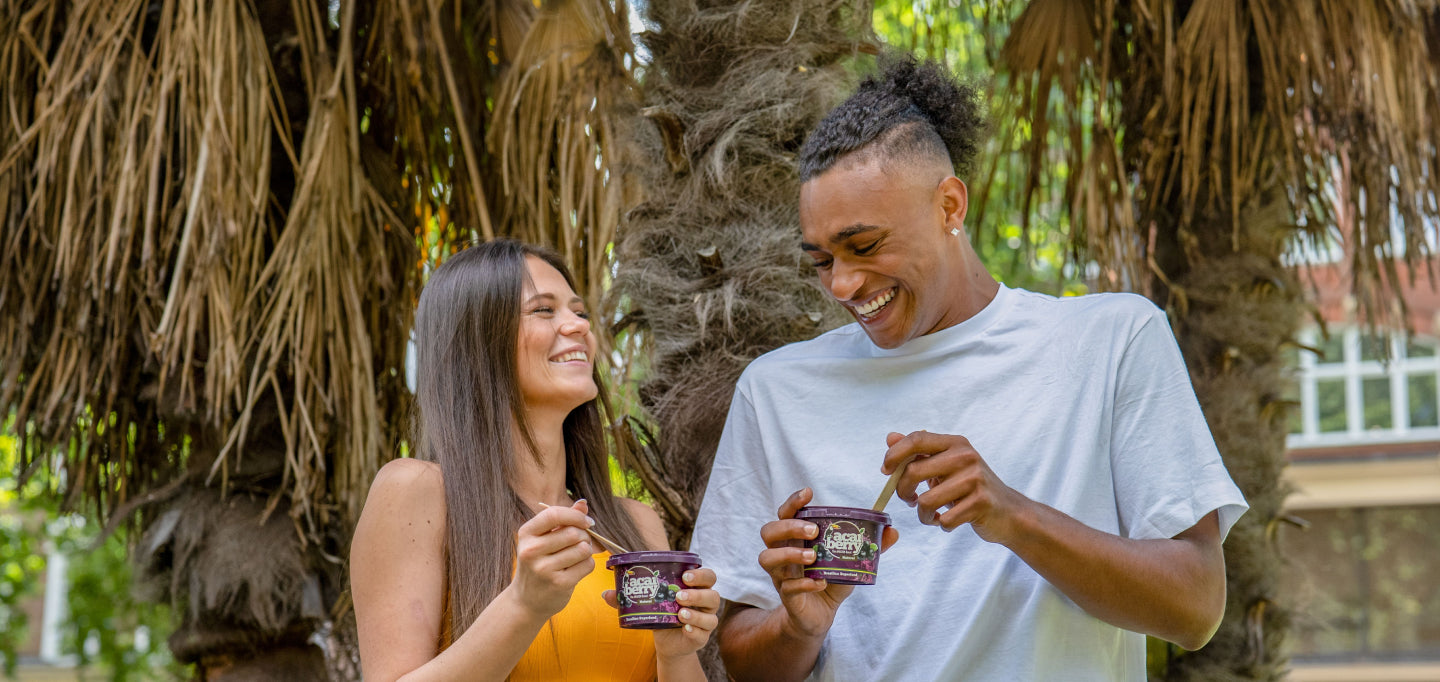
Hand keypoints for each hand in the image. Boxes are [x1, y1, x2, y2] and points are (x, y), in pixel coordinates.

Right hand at [509, 499, 594, 618]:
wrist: (526, 601)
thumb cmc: (538, 563)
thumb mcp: (543, 539)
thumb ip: (563, 520)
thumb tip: (583, 503)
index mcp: (526, 534)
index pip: (554, 514)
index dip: (575, 515)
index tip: (587, 522)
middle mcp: (531, 551)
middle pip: (573, 533)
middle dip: (584, 536)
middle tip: (582, 543)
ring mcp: (544, 569)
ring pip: (582, 549)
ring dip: (586, 550)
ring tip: (578, 556)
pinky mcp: (559, 584)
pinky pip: (587, 565)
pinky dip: (587, 565)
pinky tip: (576, 569)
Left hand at [604, 568, 719, 658]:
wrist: (667, 642)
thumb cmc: (661, 614)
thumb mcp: (647, 603)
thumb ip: (629, 598)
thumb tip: (606, 593)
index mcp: (695, 588)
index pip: (708, 576)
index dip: (700, 574)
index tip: (685, 575)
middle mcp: (705, 602)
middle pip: (713, 593)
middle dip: (698, 593)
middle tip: (679, 594)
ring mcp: (706, 620)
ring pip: (711, 614)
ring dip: (696, 612)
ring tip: (680, 612)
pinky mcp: (702, 636)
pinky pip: (704, 632)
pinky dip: (695, 629)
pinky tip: (685, 627)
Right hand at [757, 488, 899, 638]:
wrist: (821, 615)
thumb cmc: (830, 580)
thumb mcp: (850, 561)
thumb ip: (868, 546)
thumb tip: (893, 531)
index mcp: (795, 539)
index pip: (785, 513)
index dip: (792, 502)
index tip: (809, 493)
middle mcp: (782, 553)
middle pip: (769, 531)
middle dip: (789, 527)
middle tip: (813, 531)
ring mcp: (781, 575)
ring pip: (767, 558)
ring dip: (789, 554)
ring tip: (812, 558)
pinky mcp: (787, 596)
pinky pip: (787, 587)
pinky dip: (804, 584)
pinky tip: (821, 583)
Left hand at [881, 431, 1028, 542]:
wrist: (1008, 511)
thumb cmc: (970, 488)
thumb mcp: (946, 465)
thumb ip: (919, 452)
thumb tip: (890, 437)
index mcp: (955, 443)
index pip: (916, 439)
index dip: (894, 454)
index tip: (885, 470)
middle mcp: (966, 457)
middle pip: (914, 471)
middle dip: (903, 491)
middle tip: (908, 500)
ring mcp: (975, 480)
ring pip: (926, 501)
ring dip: (923, 515)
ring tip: (931, 516)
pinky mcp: (981, 503)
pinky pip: (944, 519)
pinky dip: (941, 525)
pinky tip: (947, 521)